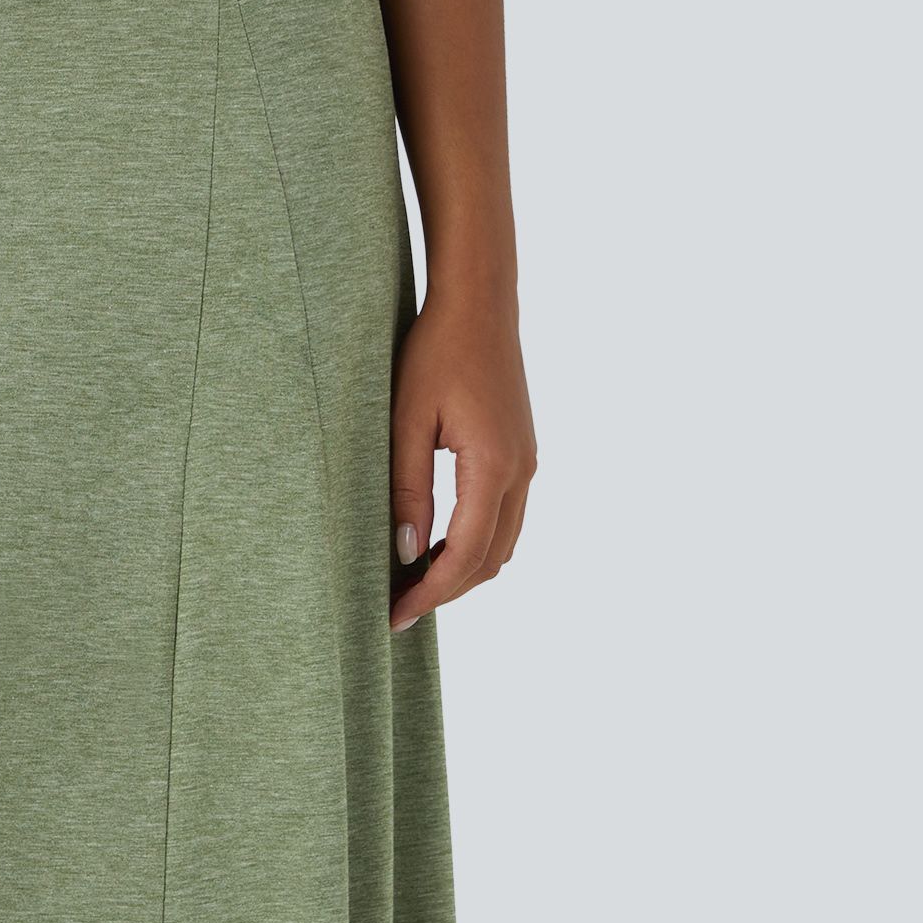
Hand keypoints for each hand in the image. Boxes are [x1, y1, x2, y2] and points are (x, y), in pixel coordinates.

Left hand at [389, 300, 536, 631]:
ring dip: (461, 571)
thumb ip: (407, 490)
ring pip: (501, 545)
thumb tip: (407, 552)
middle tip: (397, 608)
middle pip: (490, 561)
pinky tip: (435, 546)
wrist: (479, 305)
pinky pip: (503, 520)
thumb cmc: (436, 353)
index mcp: (494, 467)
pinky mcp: (521, 455)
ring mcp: (527, 465)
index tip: (395, 616)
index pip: (466, 555)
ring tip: (411, 583)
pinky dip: (473, 545)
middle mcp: (521, 472)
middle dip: (445, 591)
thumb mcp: (406, 422)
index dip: (431, 593)